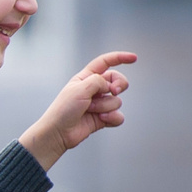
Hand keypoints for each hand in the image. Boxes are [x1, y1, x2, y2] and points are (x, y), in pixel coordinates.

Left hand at [22, 51, 136, 167]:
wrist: (58, 133)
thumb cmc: (63, 109)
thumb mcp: (80, 88)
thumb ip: (98, 81)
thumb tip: (110, 86)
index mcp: (86, 78)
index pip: (105, 63)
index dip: (120, 58)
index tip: (134, 58)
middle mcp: (94, 90)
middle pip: (117, 81)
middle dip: (119, 85)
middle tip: (113, 91)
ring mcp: (99, 104)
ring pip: (117, 100)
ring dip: (105, 106)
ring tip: (90, 110)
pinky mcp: (103, 118)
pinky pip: (118, 116)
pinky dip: (112, 118)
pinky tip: (101, 119)